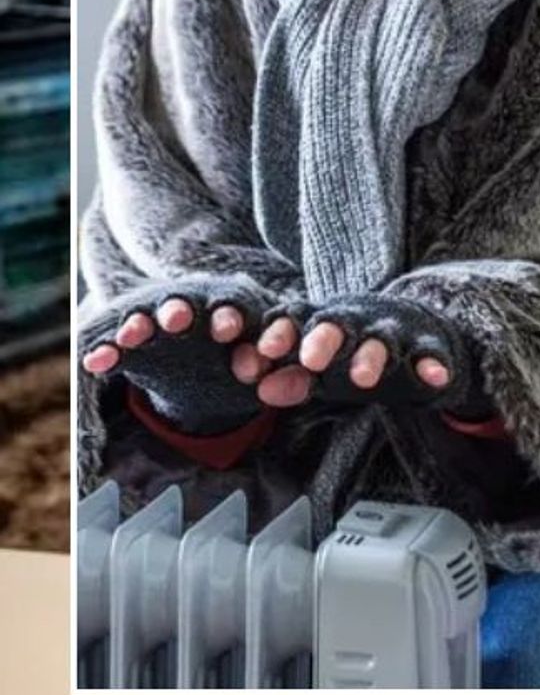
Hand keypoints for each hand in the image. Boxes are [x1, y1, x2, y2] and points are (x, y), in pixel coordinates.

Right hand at [79, 279, 271, 434]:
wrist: (208, 367)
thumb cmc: (249, 364)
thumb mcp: (272, 372)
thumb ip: (287, 380)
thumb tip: (289, 390)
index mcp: (236, 310)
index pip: (234, 307)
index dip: (229, 317)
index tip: (227, 333)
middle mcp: (196, 308)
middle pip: (183, 303)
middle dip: (181, 309)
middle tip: (177, 321)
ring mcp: (160, 322)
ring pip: (147, 317)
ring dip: (141, 323)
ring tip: (132, 335)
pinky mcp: (133, 341)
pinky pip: (115, 344)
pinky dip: (106, 352)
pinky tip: (95, 362)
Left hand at [254, 295, 489, 416]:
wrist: (414, 325)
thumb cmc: (352, 350)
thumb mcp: (321, 367)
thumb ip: (293, 378)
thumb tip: (263, 391)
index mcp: (324, 321)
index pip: (297, 318)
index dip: (282, 333)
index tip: (267, 350)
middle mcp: (357, 320)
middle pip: (338, 323)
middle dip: (325, 338)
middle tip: (312, 360)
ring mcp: (393, 330)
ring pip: (382, 339)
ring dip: (372, 356)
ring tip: (363, 379)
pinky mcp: (427, 343)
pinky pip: (430, 352)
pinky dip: (431, 363)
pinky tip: (435, 378)